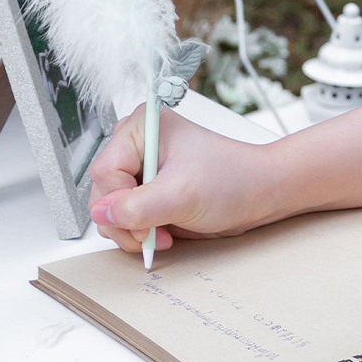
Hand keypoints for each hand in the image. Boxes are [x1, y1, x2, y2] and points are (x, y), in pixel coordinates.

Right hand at [87, 105, 276, 253]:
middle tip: (150, 234)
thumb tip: (102, 214)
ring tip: (160, 234)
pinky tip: (160, 232)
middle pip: (102, 191)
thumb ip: (137, 206)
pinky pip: (122, 216)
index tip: (144, 223)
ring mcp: (140, 169)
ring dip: (130, 229)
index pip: (104, 170)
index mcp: (142, 128)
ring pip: (108, 208)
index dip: (119, 202)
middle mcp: (136, 145)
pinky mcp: (145, 190)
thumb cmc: (234, 180)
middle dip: (124, 220)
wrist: (259, 195)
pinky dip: (136, 231)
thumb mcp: (183, 196)